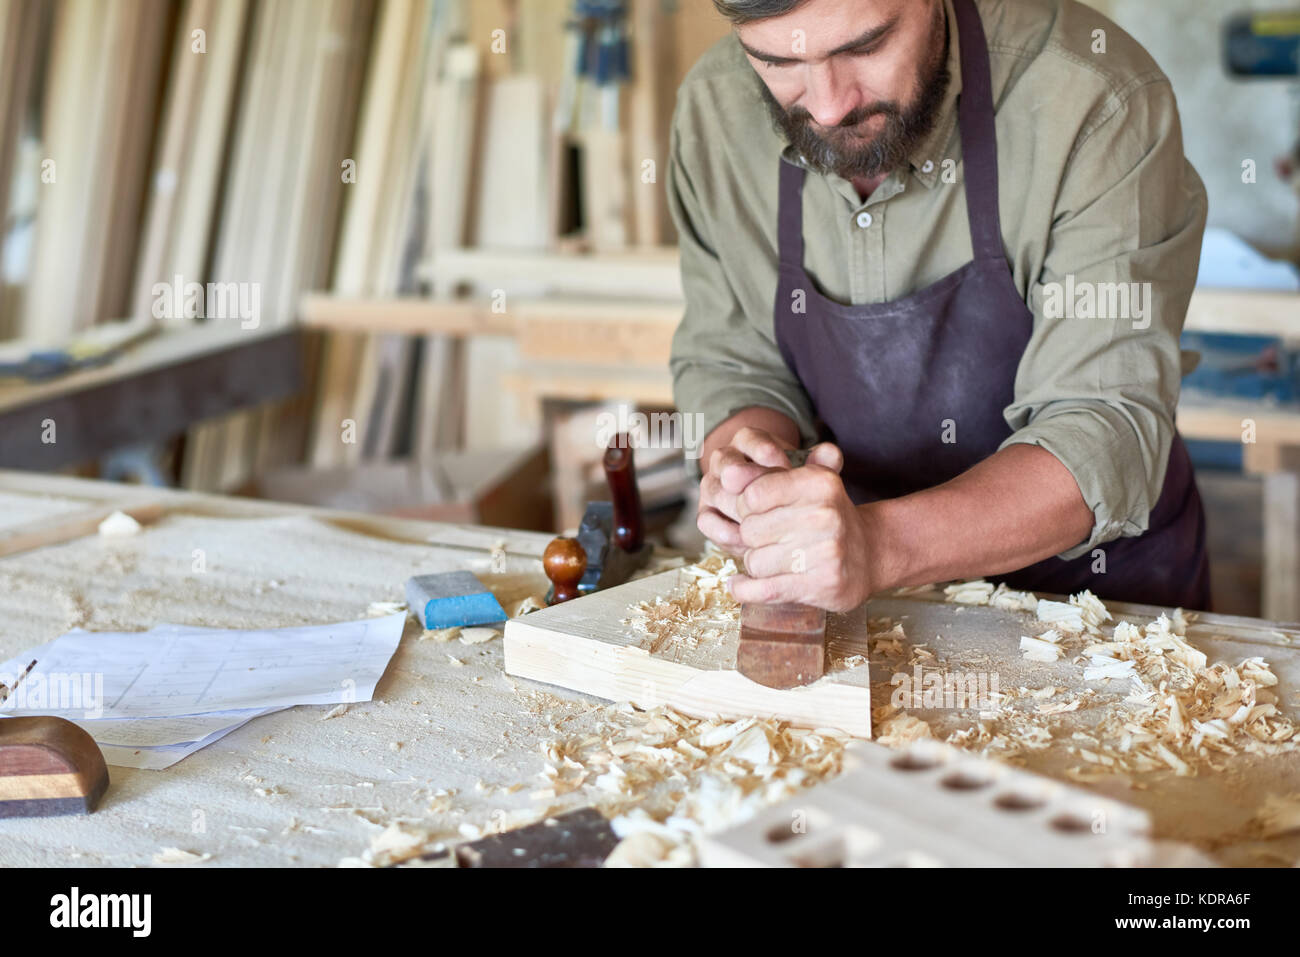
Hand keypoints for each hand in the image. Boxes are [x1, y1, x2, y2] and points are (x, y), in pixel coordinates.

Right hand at [697, 427, 840, 551]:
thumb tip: (830, 454)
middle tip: (769, 495)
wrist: (778, 514)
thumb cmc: (794, 487)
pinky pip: (707, 521)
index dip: (763, 450)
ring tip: (763, 523)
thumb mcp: (808, 472)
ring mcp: (712, 488)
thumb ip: (821, 463)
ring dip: (738, 509)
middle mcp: (724, 461)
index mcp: (747, 442)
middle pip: (726, 464)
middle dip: (748, 480)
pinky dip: (726, 532)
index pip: (748, 438)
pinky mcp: (706, 514)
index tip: (782, 463)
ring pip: (717, 492)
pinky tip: (748, 542)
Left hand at [727, 450, 875, 612]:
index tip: (757, 514)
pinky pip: (765, 589)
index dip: (746, 509)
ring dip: (757, 565)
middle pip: (749, 531)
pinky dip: (745, 590)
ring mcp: (826, 551)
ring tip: (777, 560)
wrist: (871, 552)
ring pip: (755, 562)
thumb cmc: (826, 515)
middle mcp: (823, 514)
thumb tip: (728, 474)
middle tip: (770, 541)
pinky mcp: (823, 583)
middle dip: (752, 539)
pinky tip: (740, 585)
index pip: (751, 496)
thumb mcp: (806, 483)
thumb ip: (766, 473)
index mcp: (817, 483)